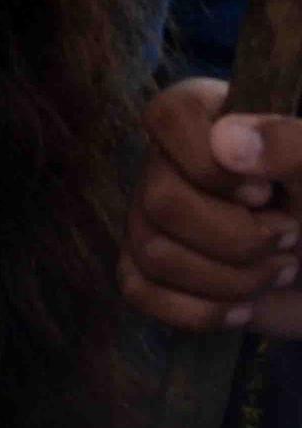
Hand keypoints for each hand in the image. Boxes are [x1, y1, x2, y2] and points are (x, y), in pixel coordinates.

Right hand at [121, 76, 301, 337]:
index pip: (168, 116)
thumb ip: (291, 145)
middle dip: (237, 239)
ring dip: (233, 280)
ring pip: (154, 254)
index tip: (263, 192)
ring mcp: (149, 218)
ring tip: (279, 271)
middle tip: (290, 239)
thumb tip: (227, 143)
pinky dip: (201, 311)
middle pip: (161, 202)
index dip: (209, 165)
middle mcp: (167, 164)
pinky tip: (243, 307)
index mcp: (210, 119)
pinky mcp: (148, 270)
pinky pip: (139, 292)